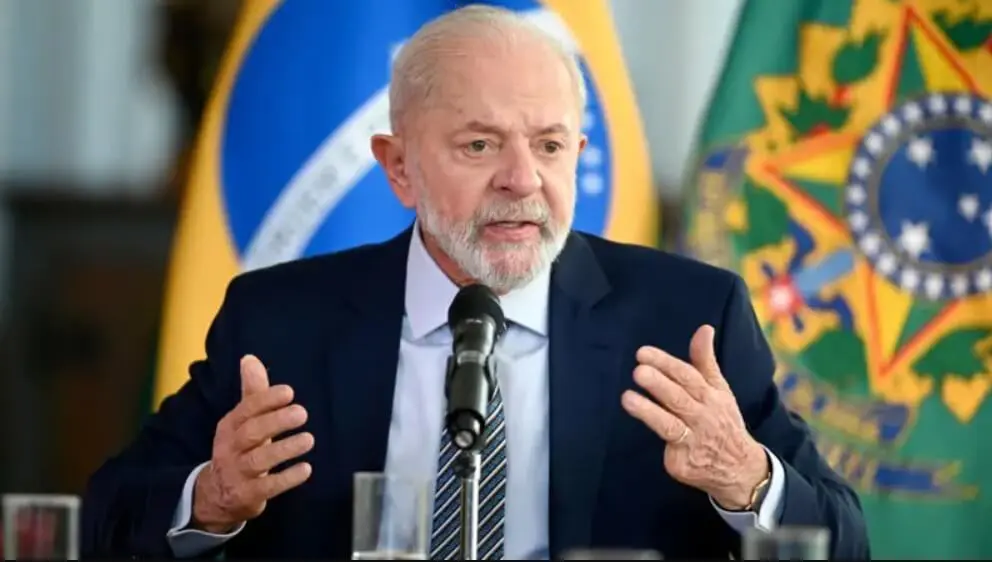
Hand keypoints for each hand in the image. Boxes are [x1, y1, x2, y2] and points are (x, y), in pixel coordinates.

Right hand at [192, 355, 314, 532]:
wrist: (217, 495)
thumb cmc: (239, 449)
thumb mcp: (243, 422)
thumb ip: (252, 392)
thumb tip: (250, 358)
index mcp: (230, 426)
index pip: (246, 410)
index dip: (266, 400)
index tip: (289, 392)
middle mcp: (231, 448)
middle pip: (251, 433)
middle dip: (276, 421)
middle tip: (302, 413)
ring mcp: (237, 473)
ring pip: (258, 460)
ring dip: (284, 449)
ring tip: (308, 439)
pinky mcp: (247, 495)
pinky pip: (266, 487)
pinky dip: (286, 479)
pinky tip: (305, 470)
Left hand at [621, 325, 768, 509]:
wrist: (741, 469)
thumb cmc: (722, 421)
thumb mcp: (719, 390)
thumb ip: (705, 361)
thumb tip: (704, 328)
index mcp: (711, 396)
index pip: (687, 376)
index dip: (666, 364)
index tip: (643, 353)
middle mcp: (703, 417)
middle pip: (679, 398)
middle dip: (658, 384)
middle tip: (638, 370)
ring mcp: (693, 442)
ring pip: (670, 425)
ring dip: (648, 411)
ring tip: (627, 398)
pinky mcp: (683, 463)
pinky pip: (669, 451)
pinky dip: (658, 443)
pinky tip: (637, 433)